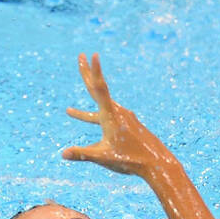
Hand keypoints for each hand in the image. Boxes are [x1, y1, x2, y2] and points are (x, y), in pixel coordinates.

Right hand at [61, 53, 164, 175]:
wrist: (156, 163)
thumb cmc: (130, 160)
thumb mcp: (103, 158)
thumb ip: (82, 154)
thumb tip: (62, 154)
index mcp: (110, 116)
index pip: (99, 89)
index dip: (94, 72)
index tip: (93, 55)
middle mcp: (117, 112)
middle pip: (98, 89)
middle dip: (87, 73)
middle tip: (81, 56)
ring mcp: (123, 118)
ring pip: (100, 108)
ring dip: (83, 111)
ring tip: (69, 111)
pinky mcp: (127, 125)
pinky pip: (107, 118)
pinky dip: (95, 119)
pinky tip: (94, 131)